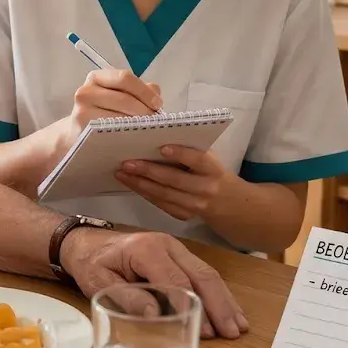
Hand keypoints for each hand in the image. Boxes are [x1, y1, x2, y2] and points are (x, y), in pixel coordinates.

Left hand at [59, 228, 247, 340]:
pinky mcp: (180, 256)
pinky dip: (219, 294)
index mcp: (146, 250)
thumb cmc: (92, 264)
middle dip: (219, 305)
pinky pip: (204, 274)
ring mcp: (176, 249)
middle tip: (232, 332)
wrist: (87, 244)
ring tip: (238, 326)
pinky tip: (230, 311)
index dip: (192, 307)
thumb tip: (155, 315)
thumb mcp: (100, 282)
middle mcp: (167, 245)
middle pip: (201, 276)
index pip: (176, 281)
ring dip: (225, 301)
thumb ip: (127, 297)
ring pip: (208, 274)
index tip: (205, 331)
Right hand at [68, 69, 162, 132]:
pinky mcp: (83, 130)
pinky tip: (135, 138)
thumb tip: (155, 93)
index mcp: (97, 77)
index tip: (158, 104)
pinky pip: (110, 132)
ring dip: (137, 125)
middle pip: (123, 99)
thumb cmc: (104, 112)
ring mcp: (82, 111)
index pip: (124, 78)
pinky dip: (126, 135)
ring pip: (118, 117)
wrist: (77, 134)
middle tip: (157, 122)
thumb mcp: (118, 95)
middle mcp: (86, 91)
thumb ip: (139, 91)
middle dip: (144, 111)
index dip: (144, 91)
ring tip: (149, 130)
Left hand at [115, 145, 230, 221]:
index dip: (181, 154)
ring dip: (140, 184)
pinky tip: (131, 184)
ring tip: (121, 173)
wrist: (225, 200)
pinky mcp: (184, 216)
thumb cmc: (209, 170)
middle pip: (174, 180)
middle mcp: (205, 188)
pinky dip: (144, 194)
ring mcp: (194, 205)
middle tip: (127, 163)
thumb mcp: (207, 157)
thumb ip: (189, 148)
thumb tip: (157, 132)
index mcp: (212, 169)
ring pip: (164, 195)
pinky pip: (161, 204)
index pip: (198, 160)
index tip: (162, 148)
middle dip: (149, 171)